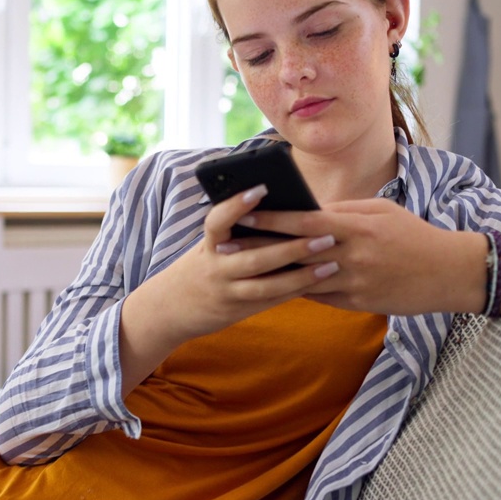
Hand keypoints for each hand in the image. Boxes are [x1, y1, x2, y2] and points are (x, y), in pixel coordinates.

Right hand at [116, 184, 337, 392]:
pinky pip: (270, 301)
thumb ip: (236, 232)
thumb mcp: (209, 245)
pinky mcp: (236, 311)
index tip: (261, 188)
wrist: (170, 310)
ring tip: (330, 263)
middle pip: (255, 257)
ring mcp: (226, 292)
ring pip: (267, 285)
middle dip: (292, 247)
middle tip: (325, 235)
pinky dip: (294, 291)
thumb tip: (283, 210)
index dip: (236, 204)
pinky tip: (318, 282)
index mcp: (208, 244)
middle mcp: (215, 268)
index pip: (218, 221)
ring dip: (301, 275)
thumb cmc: (201, 266)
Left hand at [247, 198, 487, 315]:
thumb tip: (310, 211)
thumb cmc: (413, 235)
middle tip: (229, 244)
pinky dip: (298, 289)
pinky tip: (277, 285)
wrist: (448, 273)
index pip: (303, 221)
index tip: (243, 213)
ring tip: (245, 266)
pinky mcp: (357, 304)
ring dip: (274, 273)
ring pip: (303, 279)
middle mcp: (351, 256)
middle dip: (261, 247)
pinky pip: (319, 297)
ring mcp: (353, 284)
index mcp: (355, 227)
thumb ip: (344, 212)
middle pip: (296, 252)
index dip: (270, 218)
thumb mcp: (380, 213)